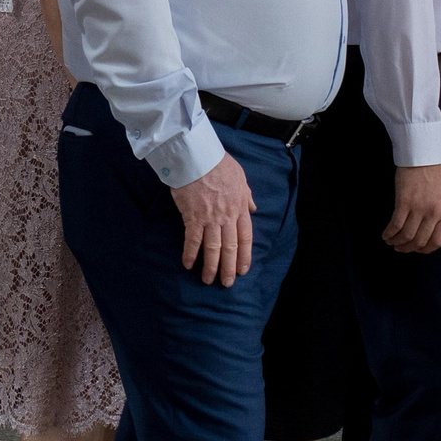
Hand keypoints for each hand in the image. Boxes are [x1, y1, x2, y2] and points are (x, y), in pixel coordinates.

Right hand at [170, 153, 254, 286]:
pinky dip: (190, 254)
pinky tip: (188, 265)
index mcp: (240, 207)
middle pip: (230, 247)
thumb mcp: (240, 177)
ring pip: (213, 248)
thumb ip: (246, 195)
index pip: (245, 237)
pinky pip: (192, 240)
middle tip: (226, 283)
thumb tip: (252, 207)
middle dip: (228, 268)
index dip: (244, 256)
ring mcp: (210, 218)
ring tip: (207, 280)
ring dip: (210, 266)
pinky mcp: (192, 217)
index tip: (242, 270)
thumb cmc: (218, 163)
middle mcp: (227, 216)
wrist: (198, 157)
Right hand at [382, 163, 440, 254]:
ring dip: (396, 242)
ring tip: (391, 242)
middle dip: (408, 248)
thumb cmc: (435, 175)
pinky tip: (385, 234)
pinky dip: (389, 233)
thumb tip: (430, 231)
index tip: (417, 249)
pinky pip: (396, 225)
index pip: (438, 241)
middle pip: (420, 240)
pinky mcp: (404, 202)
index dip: (426, 250)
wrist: (423, 157)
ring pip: (406, 235)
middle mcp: (434, 213)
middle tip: (400, 248)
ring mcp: (419, 208)